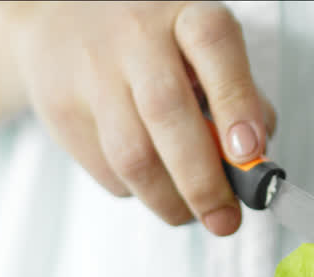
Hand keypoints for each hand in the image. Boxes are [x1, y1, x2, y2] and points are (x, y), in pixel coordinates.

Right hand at [7, 1, 275, 234]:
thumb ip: (237, 93)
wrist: (58, 18)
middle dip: (202, 181)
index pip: (214, 47)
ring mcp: (92, 72)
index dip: (236, 102)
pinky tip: (150, 181)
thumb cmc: (153, 43)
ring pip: (132, 156)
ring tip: (191, 213)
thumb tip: (254, 161)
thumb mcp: (201, 47)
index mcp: (184, 14)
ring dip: (169, 200)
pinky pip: (107, 171)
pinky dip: (137, 191)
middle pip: (167, 113)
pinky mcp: (61, 109)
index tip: (250, 154)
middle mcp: (135, 36)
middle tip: (224, 219)